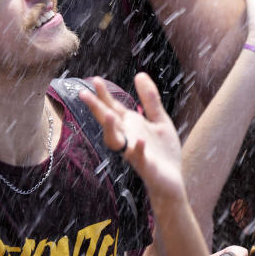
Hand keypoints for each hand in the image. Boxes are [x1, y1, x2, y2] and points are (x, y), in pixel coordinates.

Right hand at [80, 73, 183, 201]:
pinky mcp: (146, 166)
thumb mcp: (159, 120)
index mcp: (130, 125)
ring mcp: (134, 152)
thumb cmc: (163, 152)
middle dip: (96, 108)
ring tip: (108, 114)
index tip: (95, 80)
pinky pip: (139, 158)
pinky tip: (140, 142)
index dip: (103, 95)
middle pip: (107, 121)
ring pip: (116, 142)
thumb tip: (139, 74)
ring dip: (111, 129)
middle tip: (83, 94)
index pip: (113, 107)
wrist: (172, 181)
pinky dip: (138, 150)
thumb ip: (150, 99)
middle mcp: (128, 137)